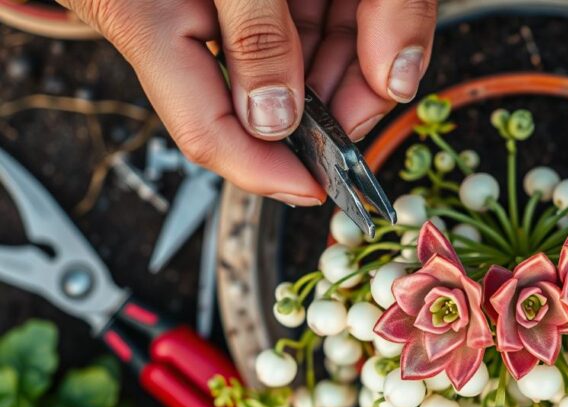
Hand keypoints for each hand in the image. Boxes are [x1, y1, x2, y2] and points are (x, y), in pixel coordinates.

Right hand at [60, 0, 436, 205]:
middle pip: (262, 101)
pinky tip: (364, 37)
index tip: (323, 188)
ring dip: (341, 72)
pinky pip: (296, 23)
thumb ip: (256, 32)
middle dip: (328, 111)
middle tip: (378, 100)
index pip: (209, 130)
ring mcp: (213, 4)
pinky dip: (335, 34)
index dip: (266, 174)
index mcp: (149, 16)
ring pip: (290, 64)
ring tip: (380, 59)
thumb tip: (279, 118)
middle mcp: (181, 18)